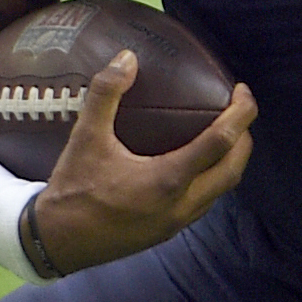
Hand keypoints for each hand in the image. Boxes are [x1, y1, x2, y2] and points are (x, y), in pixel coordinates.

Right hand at [28, 50, 255, 271]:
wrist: (58, 244)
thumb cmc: (72, 191)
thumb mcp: (85, 138)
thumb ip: (106, 94)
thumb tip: (126, 57)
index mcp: (169, 180)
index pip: (222, 142)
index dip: (241, 114)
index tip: (242, 93)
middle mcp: (182, 204)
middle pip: (234, 168)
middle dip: (244, 137)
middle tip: (238, 111)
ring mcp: (178, 222)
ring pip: (222, 189)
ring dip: (231, 161)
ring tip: (224, 133)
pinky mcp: (169, 231)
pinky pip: (205, 202)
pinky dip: (212, 179)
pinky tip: (196, 163)